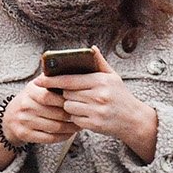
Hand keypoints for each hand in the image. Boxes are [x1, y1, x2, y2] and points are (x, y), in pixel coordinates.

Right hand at [0, 77, 78, 145]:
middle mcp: (25, 105)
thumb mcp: (37, 86)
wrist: (9, 118)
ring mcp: (24, 121)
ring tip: (79, 125)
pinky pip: (49, 138)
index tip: (78, 102)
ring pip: (54, 127)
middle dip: (72, 116)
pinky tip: (69, 134)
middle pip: (55, 113)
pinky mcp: (25, 134)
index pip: (48, 96)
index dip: (65, 100)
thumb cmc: (31, 100)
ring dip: (70, 128)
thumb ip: (51, 79)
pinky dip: (62, 137)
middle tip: (83, 116)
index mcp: (30, 91)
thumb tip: (70, 68)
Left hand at [34, 47, 157, 160]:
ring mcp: (96, 110)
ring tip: (83, 104)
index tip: (39, 80)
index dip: (52, 80)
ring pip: (68, 107)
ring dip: (70, 106)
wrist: (133, 120)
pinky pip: (74, 119)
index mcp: (101, 80)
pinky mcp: (94, 124)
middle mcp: (98, 95)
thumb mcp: (113, 77)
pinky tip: (86, 113)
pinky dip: (76, 117)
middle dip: (66, 93)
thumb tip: (91, 48)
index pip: (69, 80)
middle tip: (74, 93)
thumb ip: (100, 63)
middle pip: (66, 94)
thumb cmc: (121, 96)